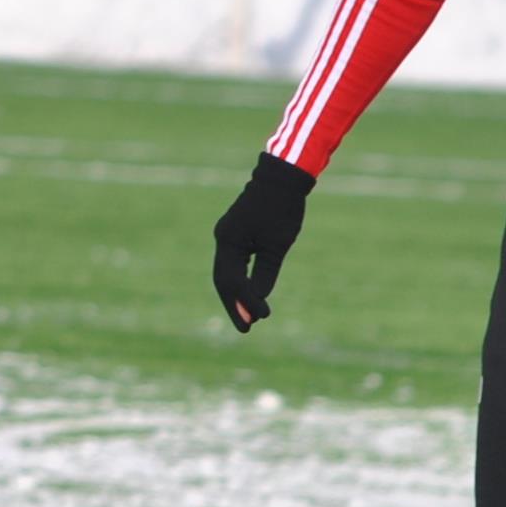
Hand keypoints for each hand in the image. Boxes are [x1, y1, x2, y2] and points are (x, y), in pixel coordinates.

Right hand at [211, 152, 312, 330]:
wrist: (282, 177)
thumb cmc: (282, 209)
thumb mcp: (277, 246)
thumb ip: (265, 274)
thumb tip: (256, 300)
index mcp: (229, 241)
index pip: (232, 281)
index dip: (244, 303)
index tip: (259, 320)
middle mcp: (223, 239)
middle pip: (223, 281)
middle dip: (235, 305)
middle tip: (246, 329)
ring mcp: (227, 236)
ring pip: (226, 273)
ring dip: (237, 295)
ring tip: (249, 318)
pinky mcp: (235, 234)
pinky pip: (233, 264)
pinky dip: (240, 281)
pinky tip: (249, 295)